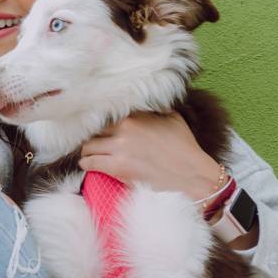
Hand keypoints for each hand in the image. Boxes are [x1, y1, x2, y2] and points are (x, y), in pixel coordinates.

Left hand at [78, 111, 222, 201]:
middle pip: (94, 130)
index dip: (100, 123)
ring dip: (87, 151)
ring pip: (88, 147)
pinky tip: (87, 165)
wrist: (192, 175)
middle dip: (91, 137)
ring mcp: (119, 148)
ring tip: (88, 154)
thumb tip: (150, 103)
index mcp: (136, 116)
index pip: (106, 115)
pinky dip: (86, 164)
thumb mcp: (173, 119)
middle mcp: (125, 128)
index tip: (97, 128)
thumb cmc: (185, 148)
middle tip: (92, 143)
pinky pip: (90, 163)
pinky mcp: (117, 168)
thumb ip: (156, 109)